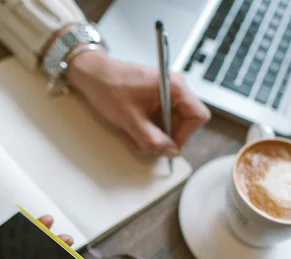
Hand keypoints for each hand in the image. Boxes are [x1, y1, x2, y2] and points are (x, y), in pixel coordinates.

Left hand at [67, 51, 210, 156]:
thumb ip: (152, 140)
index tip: (166, 145)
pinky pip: (159, 119)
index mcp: (175, 87)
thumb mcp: (130, 121)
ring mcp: (166, 93)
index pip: (197, 116)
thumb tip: (171, 152)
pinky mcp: (156, 98)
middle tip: (142, 141)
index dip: (185, 135)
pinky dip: (146, 128)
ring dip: (152, 134)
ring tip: (131, 132)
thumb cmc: (109, 88)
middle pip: (184, 123)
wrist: (92, 74)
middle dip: (164, 137)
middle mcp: (175, 88)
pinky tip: (131, 127)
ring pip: (170, 124)